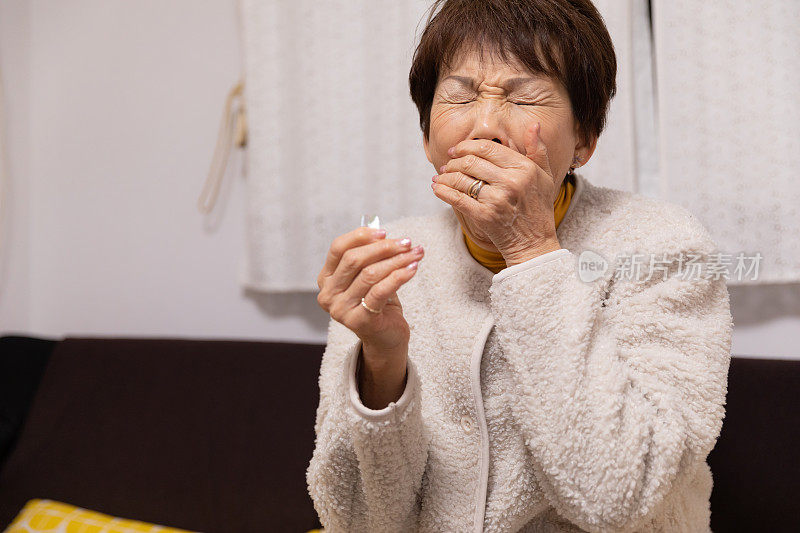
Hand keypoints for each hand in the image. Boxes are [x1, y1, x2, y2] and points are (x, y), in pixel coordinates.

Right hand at [316, 226, 423, 355]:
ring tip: (415, 254)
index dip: (360, 236)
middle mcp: (328, 294)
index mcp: (326, 279)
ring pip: (370, 274)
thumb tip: (382, 232)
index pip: (338, 249)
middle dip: (384, 248)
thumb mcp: (369, 277)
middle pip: (354, 260)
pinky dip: (399, 276)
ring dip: (397, 260)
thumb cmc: (377, 303)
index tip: (385, 233)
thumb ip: (370, 256)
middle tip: (407, 243)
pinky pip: (380, 291)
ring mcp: (341, 309)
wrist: (385, 338)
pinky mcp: (359, 320)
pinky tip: (413, 269)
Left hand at [432, 121, 560, 264]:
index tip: (456, 150)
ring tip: (441, 176)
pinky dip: (443, 191)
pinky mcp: (483, 216)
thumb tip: (534, 125)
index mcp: (524, 168)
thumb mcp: (545, 176)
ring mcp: (496, 200)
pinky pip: (457, 198)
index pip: (488, 148)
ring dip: (445, 176)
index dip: (466, 146)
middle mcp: (510, 182)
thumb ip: (538, 150)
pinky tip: (436, 188)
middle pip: (471, 161)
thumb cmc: (538, 209)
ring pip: (461, 179)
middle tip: (447, 164)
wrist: (534, 243)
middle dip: (453, 161)